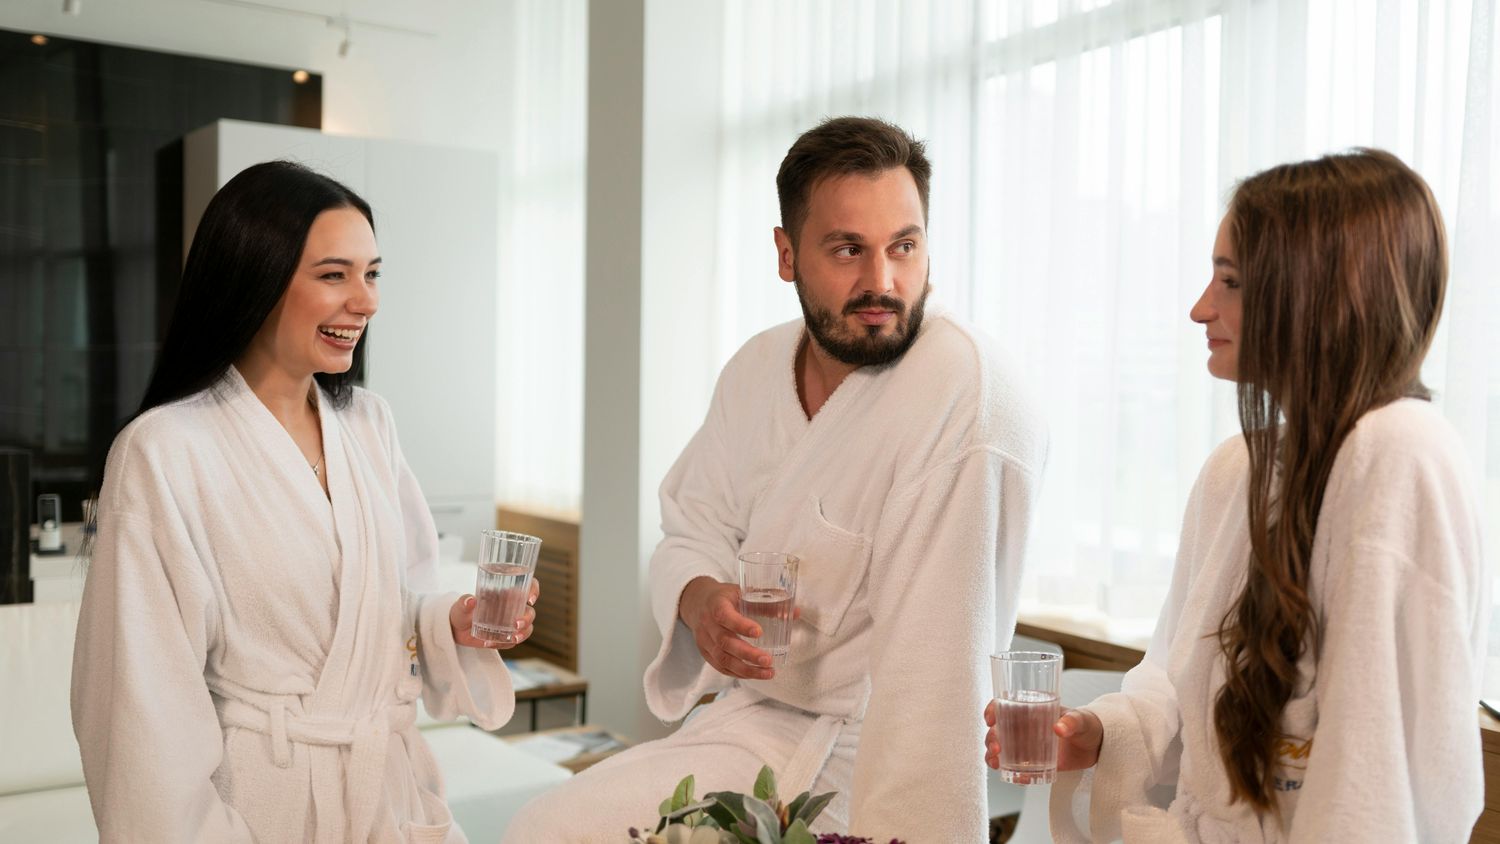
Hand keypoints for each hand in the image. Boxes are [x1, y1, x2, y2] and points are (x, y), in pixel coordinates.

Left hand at [450, 577, 540, 648]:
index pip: (528, 586)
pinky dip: (504, 644)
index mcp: (505, 593)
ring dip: (523, 634)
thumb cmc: (460, 612)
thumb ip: (464, 602)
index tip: (530, 599)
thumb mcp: (460, 606)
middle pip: (529, 611)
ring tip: (512, 638)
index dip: (534, 590)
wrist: (456, 630)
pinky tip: (489, 644)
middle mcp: (511, 607)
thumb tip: (470, 600)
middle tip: (516, 625)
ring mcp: (510, 623)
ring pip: (527, 628)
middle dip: (527, 619)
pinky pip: (512, 641)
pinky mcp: (506, 636)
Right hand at [678, 576, 776, 680]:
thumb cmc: (725, 597)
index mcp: (716, 604)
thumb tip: (795, 612)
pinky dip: (738, 673)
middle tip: (768, 660)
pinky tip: (755, 675)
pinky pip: (720, 667)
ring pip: (722, 659)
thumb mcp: (742, 592)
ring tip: (768, 672)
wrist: (697, 602)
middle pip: (724, 642)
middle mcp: (707, 623)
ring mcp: (704, 640)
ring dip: (746, 669)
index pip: (724, 615)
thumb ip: (766, 602)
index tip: (759, 632)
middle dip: (747, 654)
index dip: (740, 625)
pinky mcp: (705, 653)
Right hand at [984, 700, 1103, 777]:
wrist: (1098, 746)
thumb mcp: (1082, 720)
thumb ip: (1072, 721)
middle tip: (997, 748)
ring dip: (993, 756)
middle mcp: (1024, 726)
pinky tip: (1016, 777)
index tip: (990, 719)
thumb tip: (1059, 728)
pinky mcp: (1034, 762)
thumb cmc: (1088, 725)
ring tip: (996, 763)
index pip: (1005, 704)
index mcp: (1031, 708)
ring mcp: (1027, 745)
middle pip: (998, 729)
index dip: (993, 709)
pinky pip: (1016, 768)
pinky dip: (1012, 773)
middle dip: (991, 738)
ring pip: (1001, 749)